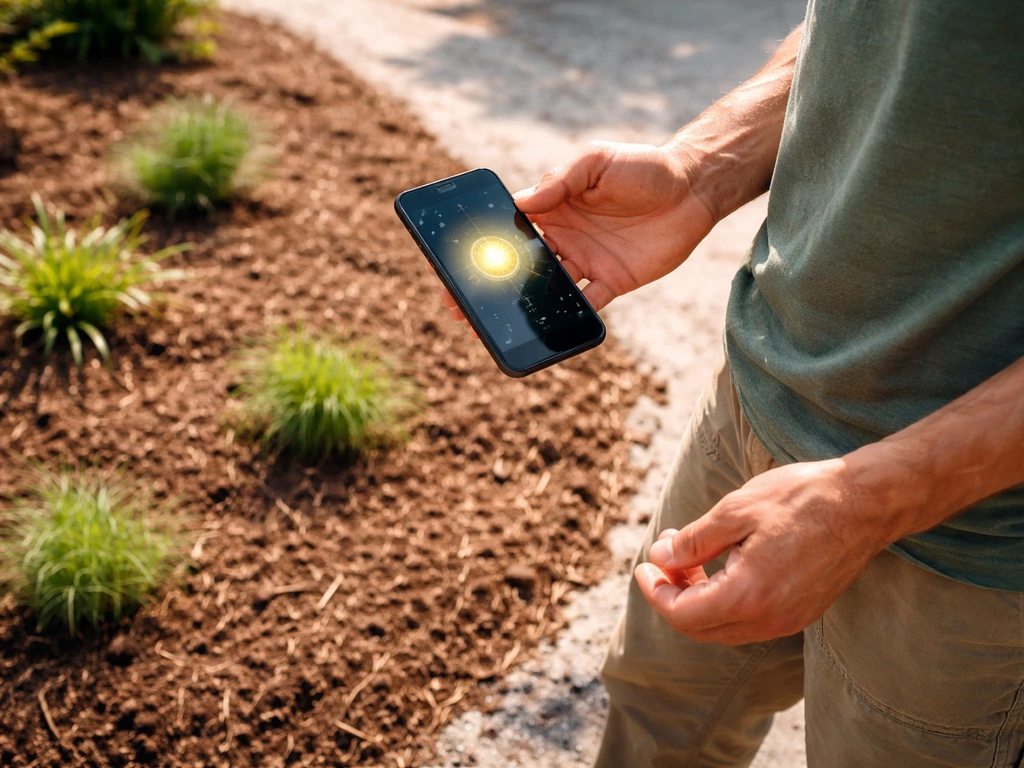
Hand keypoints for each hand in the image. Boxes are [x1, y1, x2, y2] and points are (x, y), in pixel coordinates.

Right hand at [441, 140, 716, 327]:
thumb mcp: (597, 161)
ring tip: (492, 325)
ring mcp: (585, 261)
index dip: (481, 243)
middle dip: (487, 284)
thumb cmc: (643, 166)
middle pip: (518, 265)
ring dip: (521, 307)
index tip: (452, 259)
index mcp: (552, 207)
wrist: (694, 187)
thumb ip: (561, 180)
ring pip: (546, 290)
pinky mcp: (612, 281)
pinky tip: (549, 332)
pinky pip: (587, 305)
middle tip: (456, 305)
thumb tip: (523, 202)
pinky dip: (571, 319)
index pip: (508, 226)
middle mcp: (563, 237)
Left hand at [634, 459, 893, 645]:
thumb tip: (661, 557)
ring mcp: (790, 620)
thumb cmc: (802, 498)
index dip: (655, 592)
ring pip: (725, 628)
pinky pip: (750, 621)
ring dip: (698, 599)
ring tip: (690, 556)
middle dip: (673, 595)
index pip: (682, 614)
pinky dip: (725, 600)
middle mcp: (770, 620)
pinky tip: (723, 564)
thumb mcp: (735, 510)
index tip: (643, 566)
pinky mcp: (803, 613)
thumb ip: (693, 541)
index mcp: (748, 595)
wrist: (868, 502)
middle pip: (700, 628)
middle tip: (664, 558)